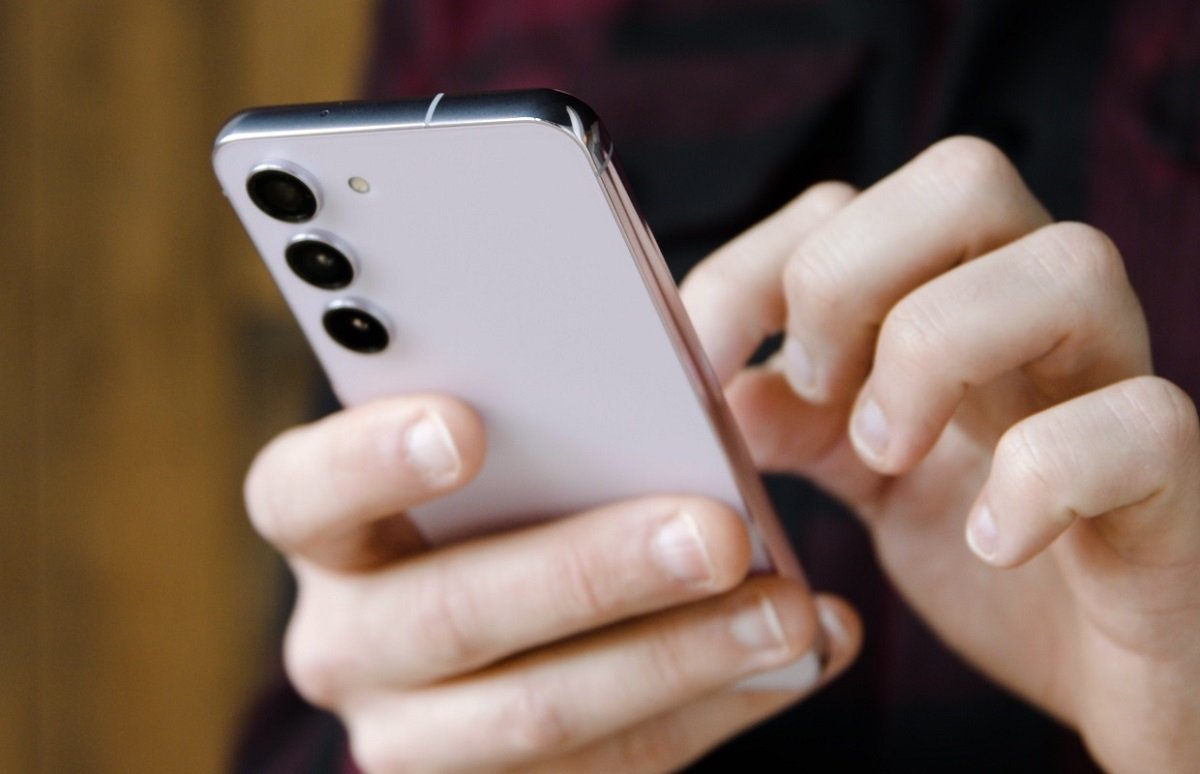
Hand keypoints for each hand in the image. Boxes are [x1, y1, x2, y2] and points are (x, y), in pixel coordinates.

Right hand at [244, 397, 859, 771]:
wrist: (519, 641)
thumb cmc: (518, 501)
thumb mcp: (511, 456)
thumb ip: (550, 408)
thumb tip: (673, 364)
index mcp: (329, 530)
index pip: (302, 491)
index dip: (371, 459)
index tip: (464, 425)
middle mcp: (347, 640)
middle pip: (449, 612)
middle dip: (592, 570)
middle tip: (716, 530)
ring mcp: (414, 735)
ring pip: (539, 711)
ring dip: (680, 655)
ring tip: (790, 610)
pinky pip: (612, 767)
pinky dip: (717, 706)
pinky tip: (799, 654)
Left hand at [683, 137, 1199, 771]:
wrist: (1110, 672)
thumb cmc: (991, 559)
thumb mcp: (871, 481)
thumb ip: (800, 425)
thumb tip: (722, 387)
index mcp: (952, 301)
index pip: (847, 206)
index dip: (753, 266)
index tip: (698, 359)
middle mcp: (1041, 317)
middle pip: (963, 178)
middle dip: (847, 277)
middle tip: (815, 388)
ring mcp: (1118, 383)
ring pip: (1068, 266)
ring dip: (938, 352)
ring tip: (887, 456)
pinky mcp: (1176, 479)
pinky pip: (1141, 423)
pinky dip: (1044, 477)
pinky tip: (993, 541)